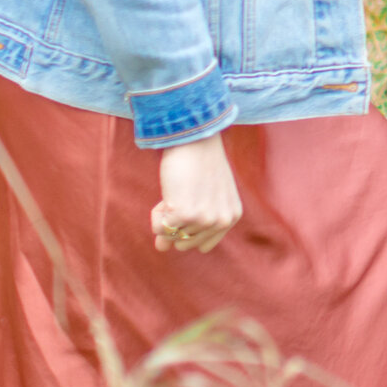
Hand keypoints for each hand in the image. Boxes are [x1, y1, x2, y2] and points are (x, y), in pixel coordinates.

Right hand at [152, 134, 241, 252]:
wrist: (194, 138)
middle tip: (179, 196)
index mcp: (231, 217)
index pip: (202, 245)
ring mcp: (204, 219)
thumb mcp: (202, 196)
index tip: (187, 206)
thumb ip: (188, 224)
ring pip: (169, 236)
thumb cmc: (199, 163)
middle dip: (175, 224)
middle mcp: (221, 221)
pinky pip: (158, 228)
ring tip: (174, 192)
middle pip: (184, 244)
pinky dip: (155, 214)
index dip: (187, 229)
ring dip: (164, 216)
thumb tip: (161, 248)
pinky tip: (165, 195)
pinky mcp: (184, 214)